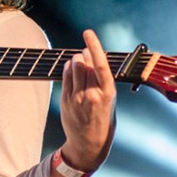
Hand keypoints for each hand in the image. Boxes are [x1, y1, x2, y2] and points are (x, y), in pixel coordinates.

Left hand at [58, 29, 116, 171]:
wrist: (89, 144)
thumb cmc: (103, 121)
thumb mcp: (110, 101)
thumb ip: (102, 81)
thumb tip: (93, 58)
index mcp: (108, 93)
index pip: (100, 64)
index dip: (94, 46)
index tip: (88, 33)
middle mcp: (91, 94)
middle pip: (84, 62)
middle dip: (85, 54)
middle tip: (86, 52)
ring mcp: (77, 97)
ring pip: (73, 67)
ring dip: (76, 60)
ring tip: (79, 61)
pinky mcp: (66, 100)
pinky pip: (65, 76)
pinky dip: (68, 69)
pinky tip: (71, 69)